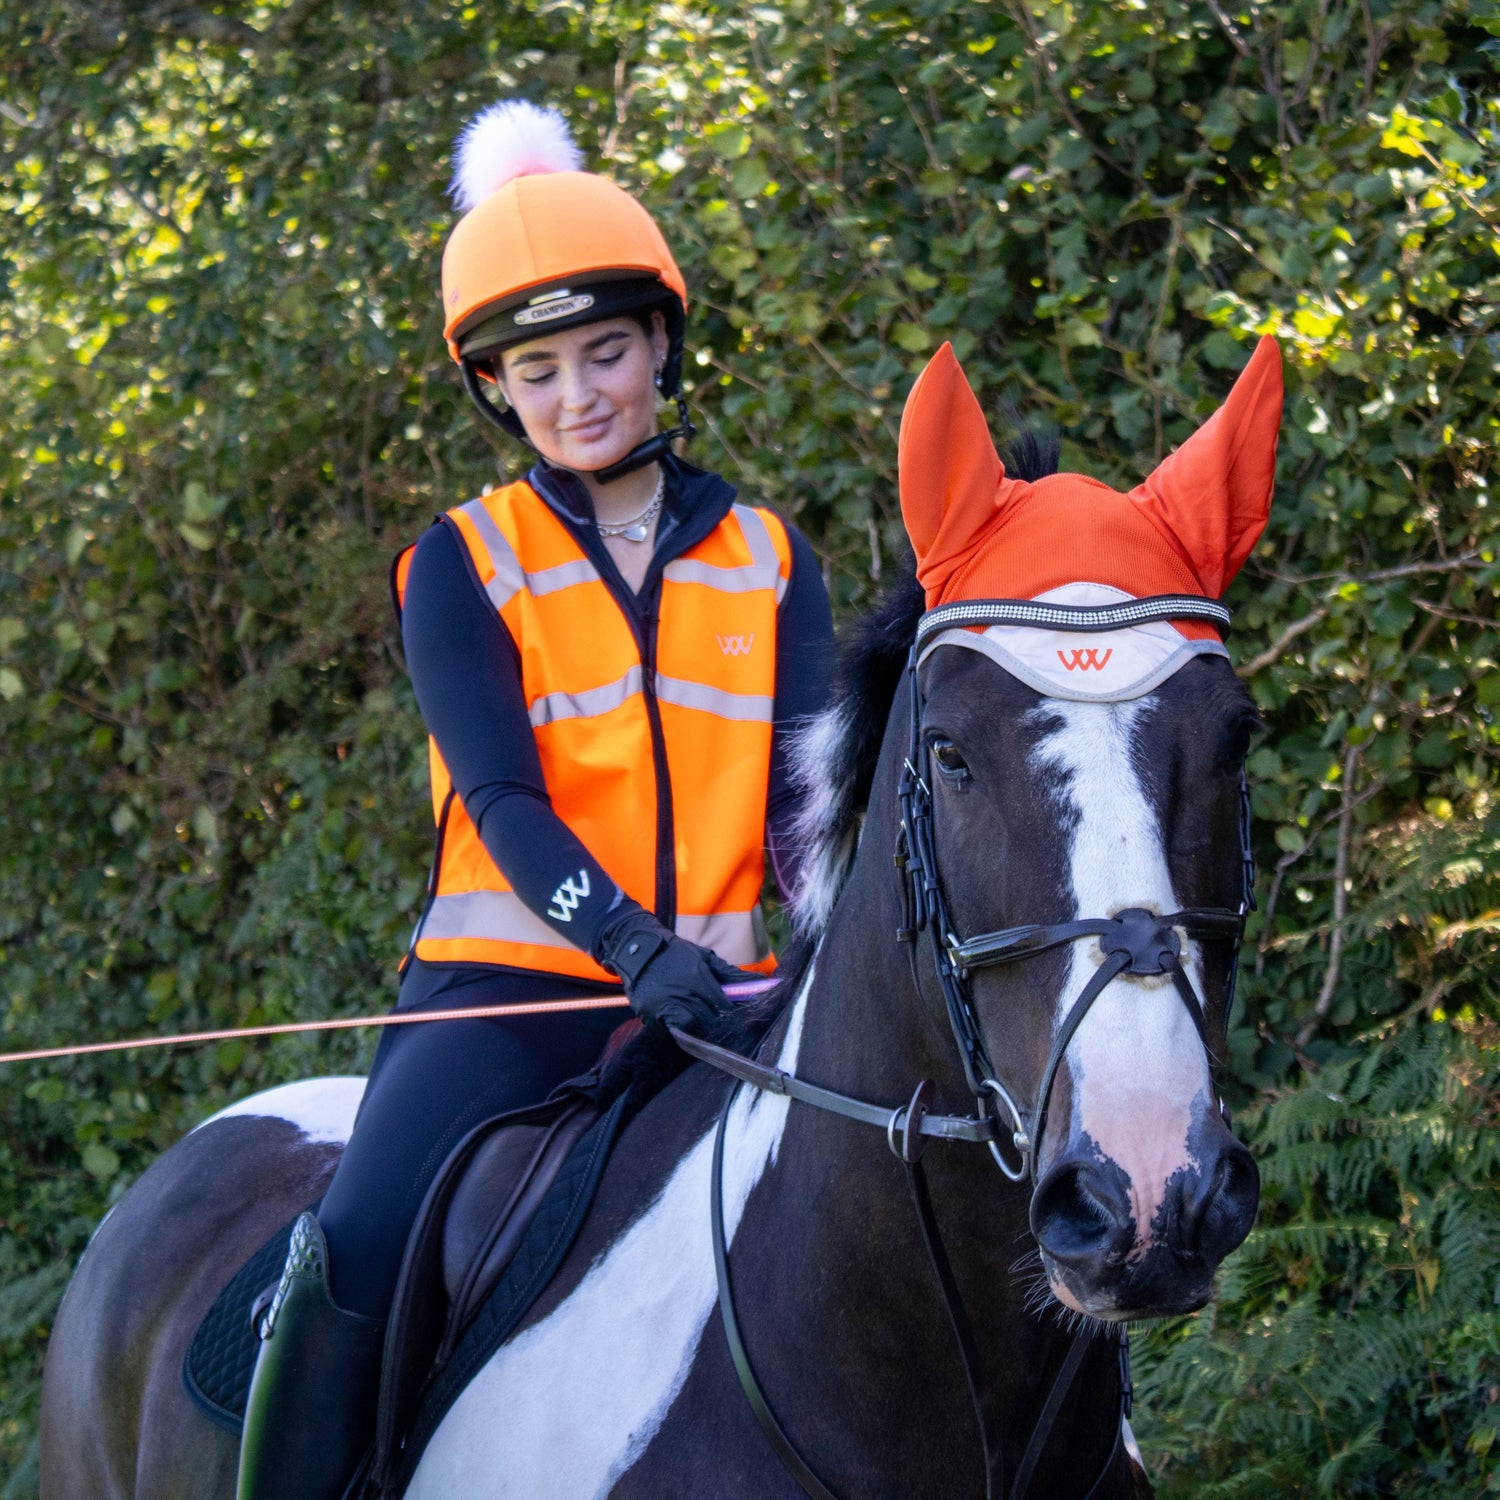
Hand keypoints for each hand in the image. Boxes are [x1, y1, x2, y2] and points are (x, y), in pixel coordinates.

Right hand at [594, 908, 740, 1035]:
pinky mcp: (649, 1016)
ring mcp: (662, 1007)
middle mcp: (680, 994)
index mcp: (696, 978)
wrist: (638, 950)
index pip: (722, 1007)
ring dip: (701, 1030)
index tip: (742, 1019)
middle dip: (719, 1025)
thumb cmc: (676, 954)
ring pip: (690, 1030)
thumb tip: (765, 983)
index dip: (734, 1016)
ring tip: (707, 1026)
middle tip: (727, 1027)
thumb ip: (733, 975)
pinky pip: (670, 1032)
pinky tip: (687, 1024)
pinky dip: (681, 1031)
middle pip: (708, 1022)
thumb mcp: (706, 958)